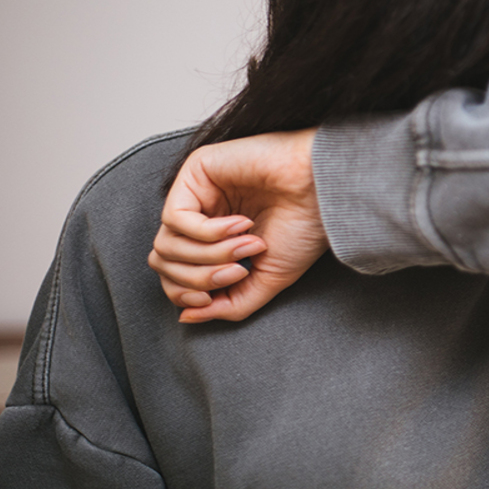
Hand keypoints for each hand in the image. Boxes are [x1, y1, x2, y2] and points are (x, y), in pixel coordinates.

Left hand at [149, 128, 327, 322]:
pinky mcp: (195, 172)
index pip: (173, 275)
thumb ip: (228, 304)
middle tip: (240, 269)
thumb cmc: (305, 228)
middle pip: (164, 262)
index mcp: (215, 241)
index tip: (211, 297)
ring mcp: (197, 193)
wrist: (324, 191)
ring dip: (210, 255)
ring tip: (248, 245)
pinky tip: (242, 224)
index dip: (185, 294)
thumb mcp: (266, 280)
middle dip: (199, 278)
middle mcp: (202, 215)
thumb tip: (187, 316)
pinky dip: (208, 233)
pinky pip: (175, 218)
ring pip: (166, 243)